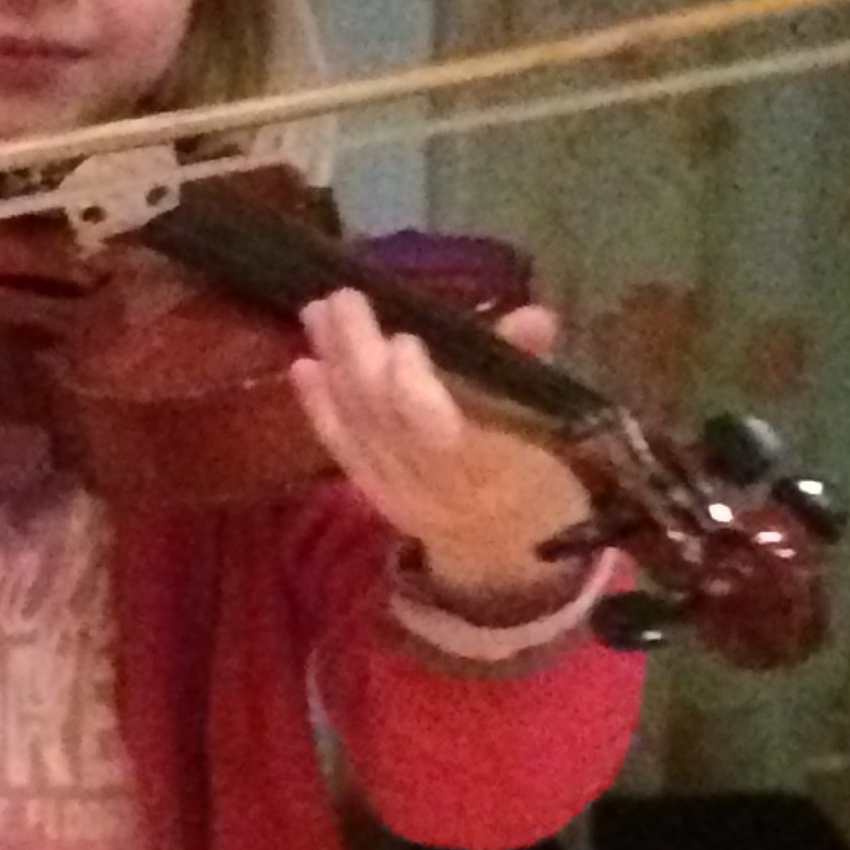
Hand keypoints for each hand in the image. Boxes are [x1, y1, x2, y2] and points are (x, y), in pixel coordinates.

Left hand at [289, 290, 597, 609]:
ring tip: (315, 314)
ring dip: (333, 367)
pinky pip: (342, 451)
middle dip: (359, 356)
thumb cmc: (537, 472)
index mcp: (486, 471)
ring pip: (357, 429)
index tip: (407, 336)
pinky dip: (320, 407)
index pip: (435, 431)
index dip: (412, 385)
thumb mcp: (545, 425)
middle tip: (342, 299)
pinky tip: (303, 367)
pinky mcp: (374, 497)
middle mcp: (433, 488)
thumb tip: (533, 317)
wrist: (510, 551)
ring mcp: (398, 495)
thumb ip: (528, 368)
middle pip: (384, 420)